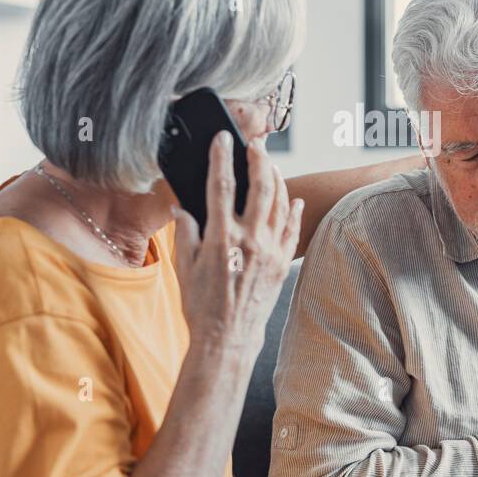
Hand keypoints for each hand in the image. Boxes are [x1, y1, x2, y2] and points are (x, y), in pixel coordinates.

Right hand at [171, 132, 303, 357]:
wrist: (228, 338)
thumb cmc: (201, 304)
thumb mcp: (184, 266)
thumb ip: (185, 232)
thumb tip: (183, 208)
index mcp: (221, 238)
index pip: (222, 186)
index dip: (222, 157)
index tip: (223, 138)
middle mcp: (249, 240)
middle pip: (260, 187)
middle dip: (258, 159)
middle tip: (256, 144)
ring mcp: (270, 251)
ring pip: (280, 203)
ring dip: (277, 179)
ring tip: (271, 166)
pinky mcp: (282, 263)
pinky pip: (292, 229)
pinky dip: (294, 211)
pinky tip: (293, 200)